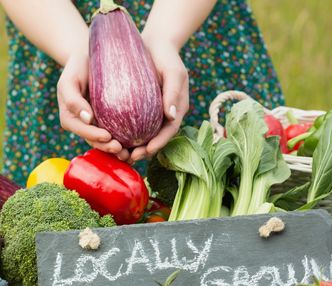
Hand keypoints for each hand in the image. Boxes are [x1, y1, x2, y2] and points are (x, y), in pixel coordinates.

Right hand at [57, 53, 128, 158]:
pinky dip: (127, 143)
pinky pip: (118, 135)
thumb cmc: (78, 67)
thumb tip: (88, 119)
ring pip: (107, 142)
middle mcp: (85, 125)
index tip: (107, 137)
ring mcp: (98, 125)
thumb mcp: (70, 79)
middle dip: (107, 148)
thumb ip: (72, 99)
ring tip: (130, 154)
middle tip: (121, 150)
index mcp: (72, 118)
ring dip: (118, 151)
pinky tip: (139, 146)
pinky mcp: (111, 122)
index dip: (94, 136)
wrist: (91, 59)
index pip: (82, 131)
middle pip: (95, 141)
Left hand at [129, 38, 188, 162]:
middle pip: (157, 137)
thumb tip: (170, 117)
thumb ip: (173, 93)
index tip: (146, 152)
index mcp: (177, 109)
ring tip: (121, 154)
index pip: (169, 131)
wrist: (156, 43)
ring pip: (146, 134)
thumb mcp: (173, 72)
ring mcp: (154, 111)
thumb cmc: (166, 56)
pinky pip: (136, 124)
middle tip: (129, 157)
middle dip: (145, 150)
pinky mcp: (142, 107)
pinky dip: (128, 133)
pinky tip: (116, 138)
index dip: (159, 144)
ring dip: (135, 146)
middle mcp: (166, 114)